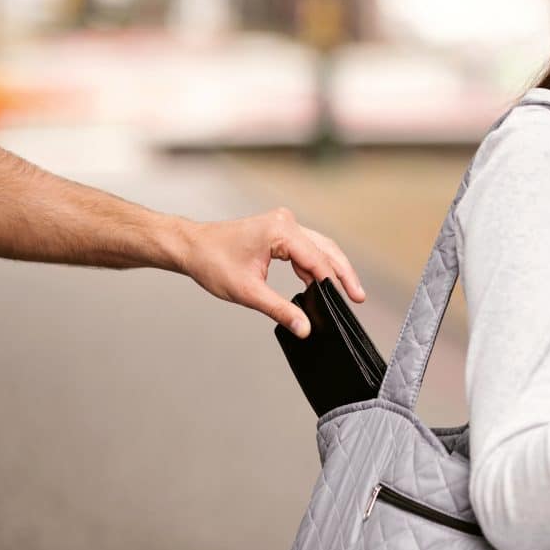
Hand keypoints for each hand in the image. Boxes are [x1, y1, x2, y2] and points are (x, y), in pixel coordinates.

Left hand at [175, 207, 364, 337]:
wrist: (191, 247)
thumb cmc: (212, 262)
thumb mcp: (248, 292)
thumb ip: (280, 310)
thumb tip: (304, 327)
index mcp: (280, 231)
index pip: (317, 260)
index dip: (335, 282)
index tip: (351, 300)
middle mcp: (286, 222)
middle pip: (326, 249)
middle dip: (343, 274)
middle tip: (358, 297)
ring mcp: (283, 224)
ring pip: (319, 247)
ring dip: (331, 269)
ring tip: (347, 292)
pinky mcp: (280, 231)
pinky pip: (306, 248)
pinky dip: (315, 266)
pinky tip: (321, 284)